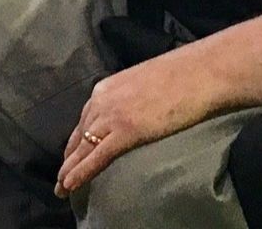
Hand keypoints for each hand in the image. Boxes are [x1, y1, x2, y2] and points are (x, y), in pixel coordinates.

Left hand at [56, 53, 222, 196]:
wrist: (201, 72)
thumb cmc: (183, 74)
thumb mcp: (146, 82)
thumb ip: (133, 97)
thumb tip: (136, 111)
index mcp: (108, 87)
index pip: (86, 119)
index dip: (77, 140)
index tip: (71, 156)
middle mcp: (103, 99)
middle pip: (79, 135)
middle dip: (69, 158)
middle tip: (60, 179)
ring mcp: (113, 115)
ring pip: (83, 148)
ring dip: (69, 170)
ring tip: (61, 189)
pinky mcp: (126, 130)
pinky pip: (97, 156)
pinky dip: (81, 172)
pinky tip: (70, 186)